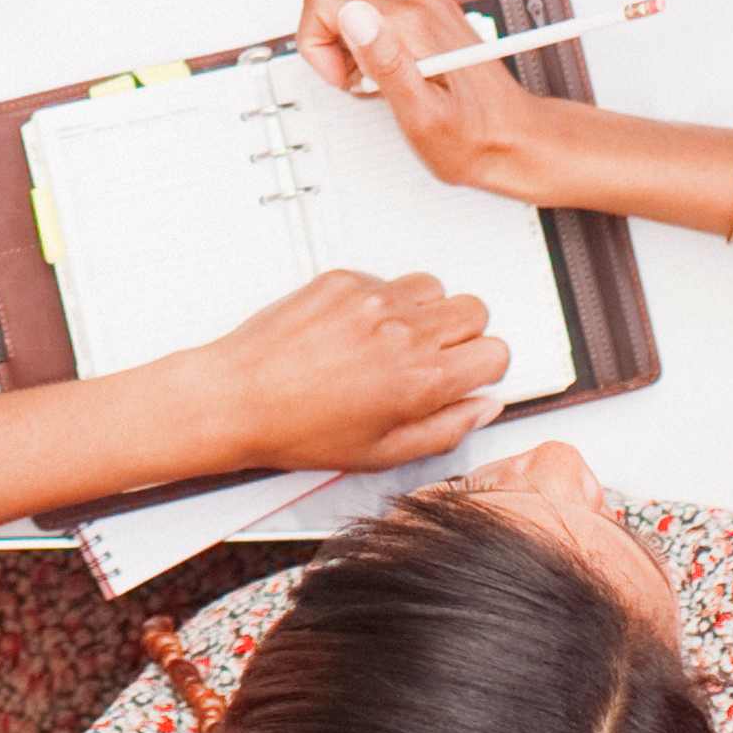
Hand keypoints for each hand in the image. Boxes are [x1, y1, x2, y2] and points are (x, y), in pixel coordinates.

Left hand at [191, 267, 510, 472]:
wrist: (237, 398)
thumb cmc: (298, 430)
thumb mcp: (382, 453)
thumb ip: (446, 430)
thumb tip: (482, 408)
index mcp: (420, 379)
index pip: (495, 351)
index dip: (483, 367)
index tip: (465, 375)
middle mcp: (403, 331)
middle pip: (475, 310)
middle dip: (463, 335)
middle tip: (432, 358)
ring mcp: (373, 299)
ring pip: (435, 287)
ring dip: (426, 312)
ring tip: (393, 341)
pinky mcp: (344, 279)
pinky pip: (388, 278)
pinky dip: (383, 301)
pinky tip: (356, 331)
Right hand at [292, 0, 562, 200]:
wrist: (515, 137)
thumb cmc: (473, 136)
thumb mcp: (420, 115)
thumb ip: (384, 63)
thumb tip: (355, 18)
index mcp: (409, 21)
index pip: (325, 0)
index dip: (319, 45)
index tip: (346, 79)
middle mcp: (418, 4)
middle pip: (339, 9)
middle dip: (340, 55)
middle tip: (375, 91)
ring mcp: (425, 8)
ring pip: (357, 18)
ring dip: (360, 58)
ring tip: (393, 90)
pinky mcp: (430, 18)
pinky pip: (380, 24)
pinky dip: (379, 54)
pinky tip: (404, 81)